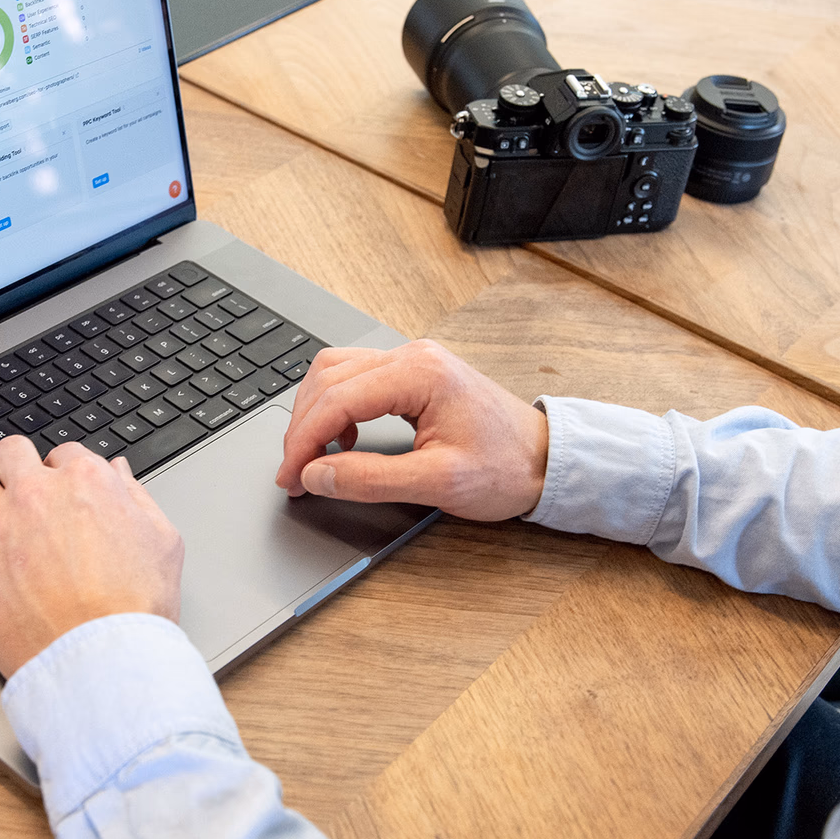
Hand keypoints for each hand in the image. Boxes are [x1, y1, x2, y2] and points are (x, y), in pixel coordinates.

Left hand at [0, 435, 183, 677]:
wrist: (102, 661)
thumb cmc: (136, 609)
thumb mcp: (162, 541)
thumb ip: (136, 496)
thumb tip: (118, 472)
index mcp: (87, 481)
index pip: (64, 454)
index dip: (61, 471)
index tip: (58, 487)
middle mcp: (38, 493)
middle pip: (13, 452)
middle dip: (16, 463)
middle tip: (16, 481)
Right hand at [273, 340, 549, 520]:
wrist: (548, 460)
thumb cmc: (506, 469)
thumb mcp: (437, 482)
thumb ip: (370, 479)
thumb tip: (317, 476)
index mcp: (419, 374)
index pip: (337, 399)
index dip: (304, 441)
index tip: (291, 477)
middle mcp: (412, 356)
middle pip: (328, 377)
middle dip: (302, 427)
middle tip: (294, 474)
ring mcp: (414, 360)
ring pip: (337, 371)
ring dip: (315, 412)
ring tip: (312, 457)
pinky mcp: (415, 373)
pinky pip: (356, 377)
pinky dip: (336, 406)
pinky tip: (344, 440)